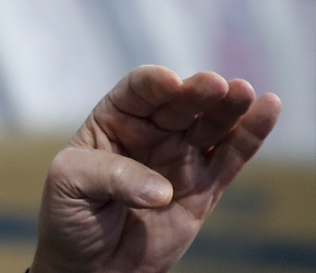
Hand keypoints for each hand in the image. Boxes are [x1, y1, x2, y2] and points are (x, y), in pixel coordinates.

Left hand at [30, 66, 280, 272]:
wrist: (92, 265)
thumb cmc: (70, 216)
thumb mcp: (69, 184)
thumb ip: (110, 175)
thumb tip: (161, 190)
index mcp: (113, 121)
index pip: (137, 92)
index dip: (153, 83)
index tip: (170, 84)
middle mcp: (151, 133)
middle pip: (180, 103)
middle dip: (198, 92)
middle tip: (216, 85)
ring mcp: (181, 158)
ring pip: (211, 125)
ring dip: (229, 107)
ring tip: (245, 92)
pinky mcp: (205, 188)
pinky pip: (231, 157)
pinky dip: (251, 135)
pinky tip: (267, 109)